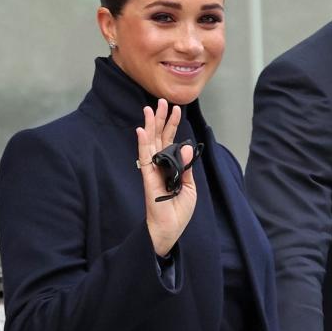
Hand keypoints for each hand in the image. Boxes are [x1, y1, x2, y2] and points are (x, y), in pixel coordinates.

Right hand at [135, 99, 196, 255]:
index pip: (170, 141)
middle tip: (162, 101)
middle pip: (159, 137)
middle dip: (160, 119)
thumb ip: (186, 166)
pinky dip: (143, 144)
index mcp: (171, 166)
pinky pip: (144, 158)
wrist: (170, 229)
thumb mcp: (189, 186)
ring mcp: (153, 170)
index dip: (173, 125)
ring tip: (150, 108)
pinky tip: (141, 131)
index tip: (177, 109)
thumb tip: (185, 146)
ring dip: (150, 125)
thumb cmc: (178, 211)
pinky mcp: (148, 178)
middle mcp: (160, 165)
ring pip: (151, 143)